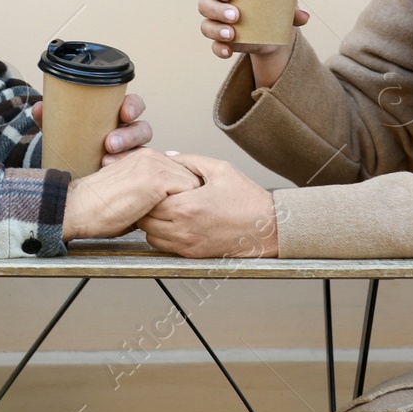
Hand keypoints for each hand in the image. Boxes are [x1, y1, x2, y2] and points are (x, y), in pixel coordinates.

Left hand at [33, 93, 152, 163]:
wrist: (69, 165)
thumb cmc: (73, 138)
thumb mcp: (62, 126)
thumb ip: (50, 116)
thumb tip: (39, 108)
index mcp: (117, 114)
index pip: (134, 105)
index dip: (134, 107)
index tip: (124, 114)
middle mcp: (128, 133)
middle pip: (142, 129)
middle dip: (130, 135)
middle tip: (109, 143)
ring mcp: (130, 153)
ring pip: (141, 152)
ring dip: (127, 156)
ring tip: (106, 162)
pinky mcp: (128, 172)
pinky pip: (135, 173)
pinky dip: (124, 174)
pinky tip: (110, 178)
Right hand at [61, 148, 200, 240]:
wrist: (78, 209)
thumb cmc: (98, 209)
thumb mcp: (130, 194)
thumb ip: (150, 193)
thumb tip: (170, 207)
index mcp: (144, 158)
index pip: (180, 171)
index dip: (184, 191)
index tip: (185, 206)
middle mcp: (151, 156)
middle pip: (190, 175)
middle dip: (191, 196)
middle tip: (189, 215)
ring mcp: (155, 165)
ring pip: (192, 183)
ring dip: (190, 202)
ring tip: (183, 218)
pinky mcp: (157, 179)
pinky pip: (187, 193)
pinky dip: (185, 207)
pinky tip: (176, 218)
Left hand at [137, 153, 279, 257]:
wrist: (267, 228)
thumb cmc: (247, 199)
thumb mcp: (220, 169)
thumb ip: (189, 161)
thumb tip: (168, 157)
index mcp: (188, 206)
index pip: (150, 199)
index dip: (149, 188)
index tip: (154, 181)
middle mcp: (183, 229)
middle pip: (145, 219)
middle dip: (147, 205)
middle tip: (155, 194)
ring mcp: (187, 244)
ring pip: (150, 236)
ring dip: (151, 222)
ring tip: (164, 208)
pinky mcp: (192, 254)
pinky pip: (163, 247)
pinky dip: (161, 236)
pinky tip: (173, 222)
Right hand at [198, 0, 309, 88]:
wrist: (275, 33)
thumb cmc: (274, 8)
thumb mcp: (283, 6)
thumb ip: (292, 10)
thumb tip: (304, 16)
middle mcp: (218, 3)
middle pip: (206, 3)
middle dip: (218, 9)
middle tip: (236, 15)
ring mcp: (217, 23)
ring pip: (206, 25)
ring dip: (216, 30)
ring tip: (232, 34)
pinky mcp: (221, 41)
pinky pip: (214, 46)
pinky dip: (219, 49)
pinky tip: (229, 51)